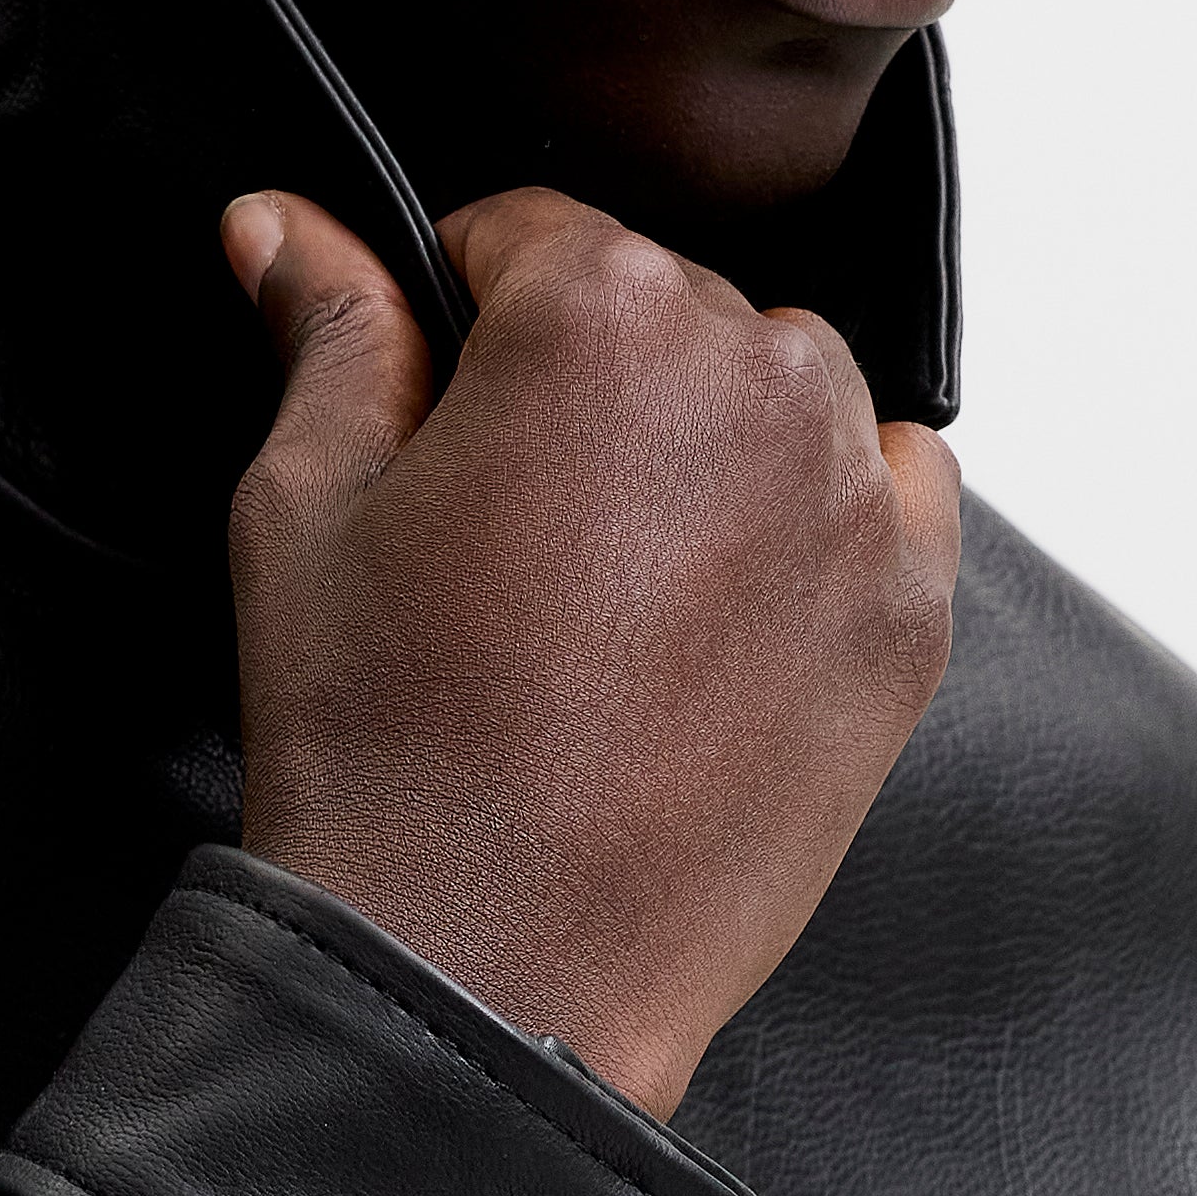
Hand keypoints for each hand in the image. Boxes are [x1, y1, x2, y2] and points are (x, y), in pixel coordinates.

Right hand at [217, 182, 959, 1121]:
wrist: (485, 970)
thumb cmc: (387, 755)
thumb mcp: (307, 506)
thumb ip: (327, 331)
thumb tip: (288, 225)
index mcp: (601, 314)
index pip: (529, 233)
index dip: (464, 315)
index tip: (445, 406)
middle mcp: (756, 377)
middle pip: (667, 313)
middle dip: (591, 391)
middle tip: (514, 534)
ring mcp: (850, 500)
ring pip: (781, 396)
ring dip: (708, 447)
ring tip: (612, 586)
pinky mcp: (907, 616)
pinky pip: (887, 496)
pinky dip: (818, 522)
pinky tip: (718, 612)